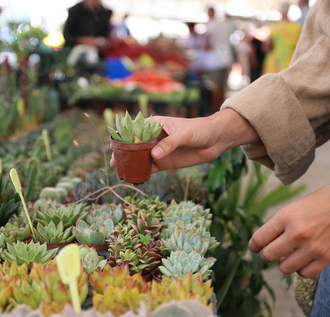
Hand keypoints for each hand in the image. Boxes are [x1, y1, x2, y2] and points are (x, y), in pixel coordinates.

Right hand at [110, 109, 258, 171]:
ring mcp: (158, 151)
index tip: (114, 144)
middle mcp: (153, 138)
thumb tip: (154, 155)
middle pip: (133, 146)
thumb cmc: (199, 130)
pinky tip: (135, 179)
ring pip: (139, 158)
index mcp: (155, 124)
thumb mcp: (184, 135)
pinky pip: (149, 169)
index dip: (123, 136)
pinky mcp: (164, 163)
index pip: (134, 129)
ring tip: (121, 173)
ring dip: (130, 165)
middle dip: (122, 153)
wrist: (215, 140)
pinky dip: (142, 174)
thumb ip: (169, 144)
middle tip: (114, 162)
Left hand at [249, 174, 329, 277]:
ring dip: (284, 263)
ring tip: (290, 255)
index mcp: (286, 216)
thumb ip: (282, 222)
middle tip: (273, 251)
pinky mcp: (327, 258)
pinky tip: (304, 260)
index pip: (259, 239)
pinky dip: (301, 269)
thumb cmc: (327, 199)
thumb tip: (267, 239)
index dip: (254, 245)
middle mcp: (296, 233)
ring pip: (284, 268)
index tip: (255, 247)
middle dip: (268, 254)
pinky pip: (304, 273)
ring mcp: (312, 248)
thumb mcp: (297, 204)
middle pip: (268, 256)